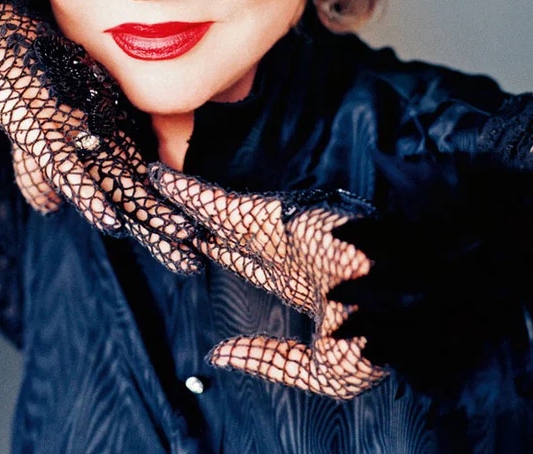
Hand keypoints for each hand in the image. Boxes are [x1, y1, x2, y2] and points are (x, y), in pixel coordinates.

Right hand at [0, 0, 200, 272]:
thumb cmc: (21, 76)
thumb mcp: (33, 131)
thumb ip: (43, 169)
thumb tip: (50, 207)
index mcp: (99, 140)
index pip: (135, 191)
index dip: (159, 223)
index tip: (187, 257)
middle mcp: (94, 138)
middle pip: (135, 191)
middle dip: (164, 226)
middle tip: (196, 259)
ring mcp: (72, 132)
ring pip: (115, 179)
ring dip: (146, 211)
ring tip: (178, 236)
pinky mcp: (41, 126)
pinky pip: (66, 165)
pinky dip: (86, 194)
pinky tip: (107, 220)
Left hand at [150, 164, 387, 397]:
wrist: (405, 302)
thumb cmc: (374, 339)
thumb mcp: (320, 370)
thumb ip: (268, 360)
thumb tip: (218, 355)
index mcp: (298, 281)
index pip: (247, 264)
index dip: (218, 254)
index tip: (191, 246)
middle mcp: (282, 251)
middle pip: (226, 234)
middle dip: (195, 224)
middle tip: (160, 211)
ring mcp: (276, 232)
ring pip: (217, 213)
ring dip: (184, 202)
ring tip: (147, 186)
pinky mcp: (272, 217)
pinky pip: (219, 203)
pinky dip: (188, 192)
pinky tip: (159, 181)